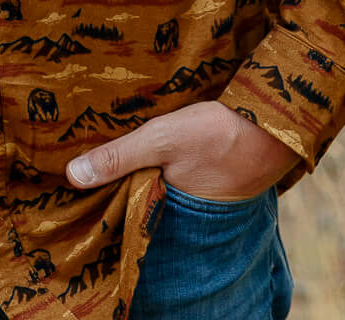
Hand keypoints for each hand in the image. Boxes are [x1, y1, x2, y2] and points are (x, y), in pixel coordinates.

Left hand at [65, 99, 297, 203]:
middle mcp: (179, 216)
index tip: (70, 189)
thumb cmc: (217, 135)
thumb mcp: (162, 139)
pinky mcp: (207, 183)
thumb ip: (118, 156)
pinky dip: (159, 170)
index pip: (120, 215)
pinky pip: (172, 182)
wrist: (274, 127)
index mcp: (165, 212)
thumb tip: (71, 175)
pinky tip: (148, 154)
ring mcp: (195, 201)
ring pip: (154, 191)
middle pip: (136, 203)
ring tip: (107, 159)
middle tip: (82, 170)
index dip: (98, 202)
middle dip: (114, 190)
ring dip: (137, 177)